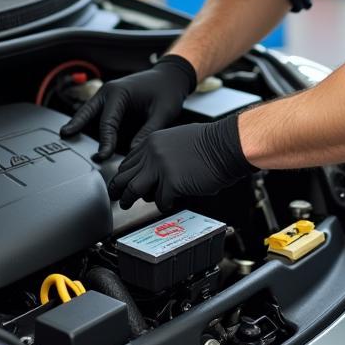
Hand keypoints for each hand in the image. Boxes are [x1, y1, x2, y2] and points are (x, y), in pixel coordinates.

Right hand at [59, 55, 197, 160]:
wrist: (170, 76)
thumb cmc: (167, 91)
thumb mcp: (163, 112)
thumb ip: (147, 132)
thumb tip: (133, 151)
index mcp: (119, 92)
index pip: (107, 122)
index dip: (105, 142)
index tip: (103, 156)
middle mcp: (109, 91)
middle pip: (87, 111)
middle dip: (76, 125)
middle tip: (64, 136)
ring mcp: (107, 95)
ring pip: (88, 111)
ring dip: (78, 123)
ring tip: (67, 137)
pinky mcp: (110, 101)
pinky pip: (96, 112)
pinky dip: (88, 122)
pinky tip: (82, 134)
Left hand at [107, 112, 256, 210]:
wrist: (226, 145)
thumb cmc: (209, 144)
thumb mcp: (176, 139)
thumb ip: (160, 153)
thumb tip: (151, 171)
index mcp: (152, 141)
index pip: (129, 161)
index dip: (124, 174)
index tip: (122, 182)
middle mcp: (152, 153)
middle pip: (125, 175)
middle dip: (119, 189)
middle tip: (118, 198)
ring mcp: (160, 167)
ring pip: (134, 189)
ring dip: (130, 200)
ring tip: (128, 205)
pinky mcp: (171, 182)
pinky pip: (160, 201)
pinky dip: (165, 205)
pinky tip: (170, 203)